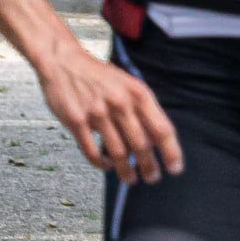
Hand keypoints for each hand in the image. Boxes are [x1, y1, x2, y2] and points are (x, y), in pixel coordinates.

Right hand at [37, 41, 183, 181]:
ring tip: (131, 178)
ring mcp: (97, 113)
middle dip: (149, 166)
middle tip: (152, 178)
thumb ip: (143, 109)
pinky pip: (92, 151)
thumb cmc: (99, 76)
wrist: (64, 61)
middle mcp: (120, 104)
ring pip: (118, 152)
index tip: (175, 168)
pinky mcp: (76, 121)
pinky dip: (101, 164)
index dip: (171, 152)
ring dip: (126, 170)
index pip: (162, 129)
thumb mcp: (129, 84)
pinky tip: (107, 166)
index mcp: (138, 94)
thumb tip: (156, 140)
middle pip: (141, 145)